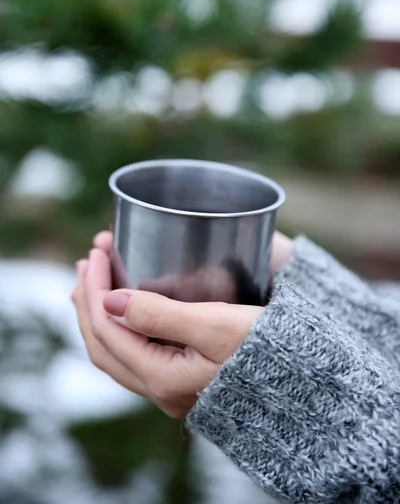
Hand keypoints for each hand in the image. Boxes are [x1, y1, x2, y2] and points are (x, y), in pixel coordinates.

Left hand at [71, 230, 292, 418]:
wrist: (303, 380)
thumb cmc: (266, 347)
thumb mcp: (214, 324)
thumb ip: (158, 313)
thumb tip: (108, 300)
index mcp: (163, 378)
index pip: (107, 330)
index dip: (94, 290)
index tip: (96, 253)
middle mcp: (160, 390)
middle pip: (102, 344)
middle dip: (87, 301)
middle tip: (87, 261)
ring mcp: (169, 389)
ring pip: (115, 352)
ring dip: (98, 315)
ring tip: (92, 281)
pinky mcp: (181, 380)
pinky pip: (132, 355)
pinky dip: (118, 327)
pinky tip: (120, 309)